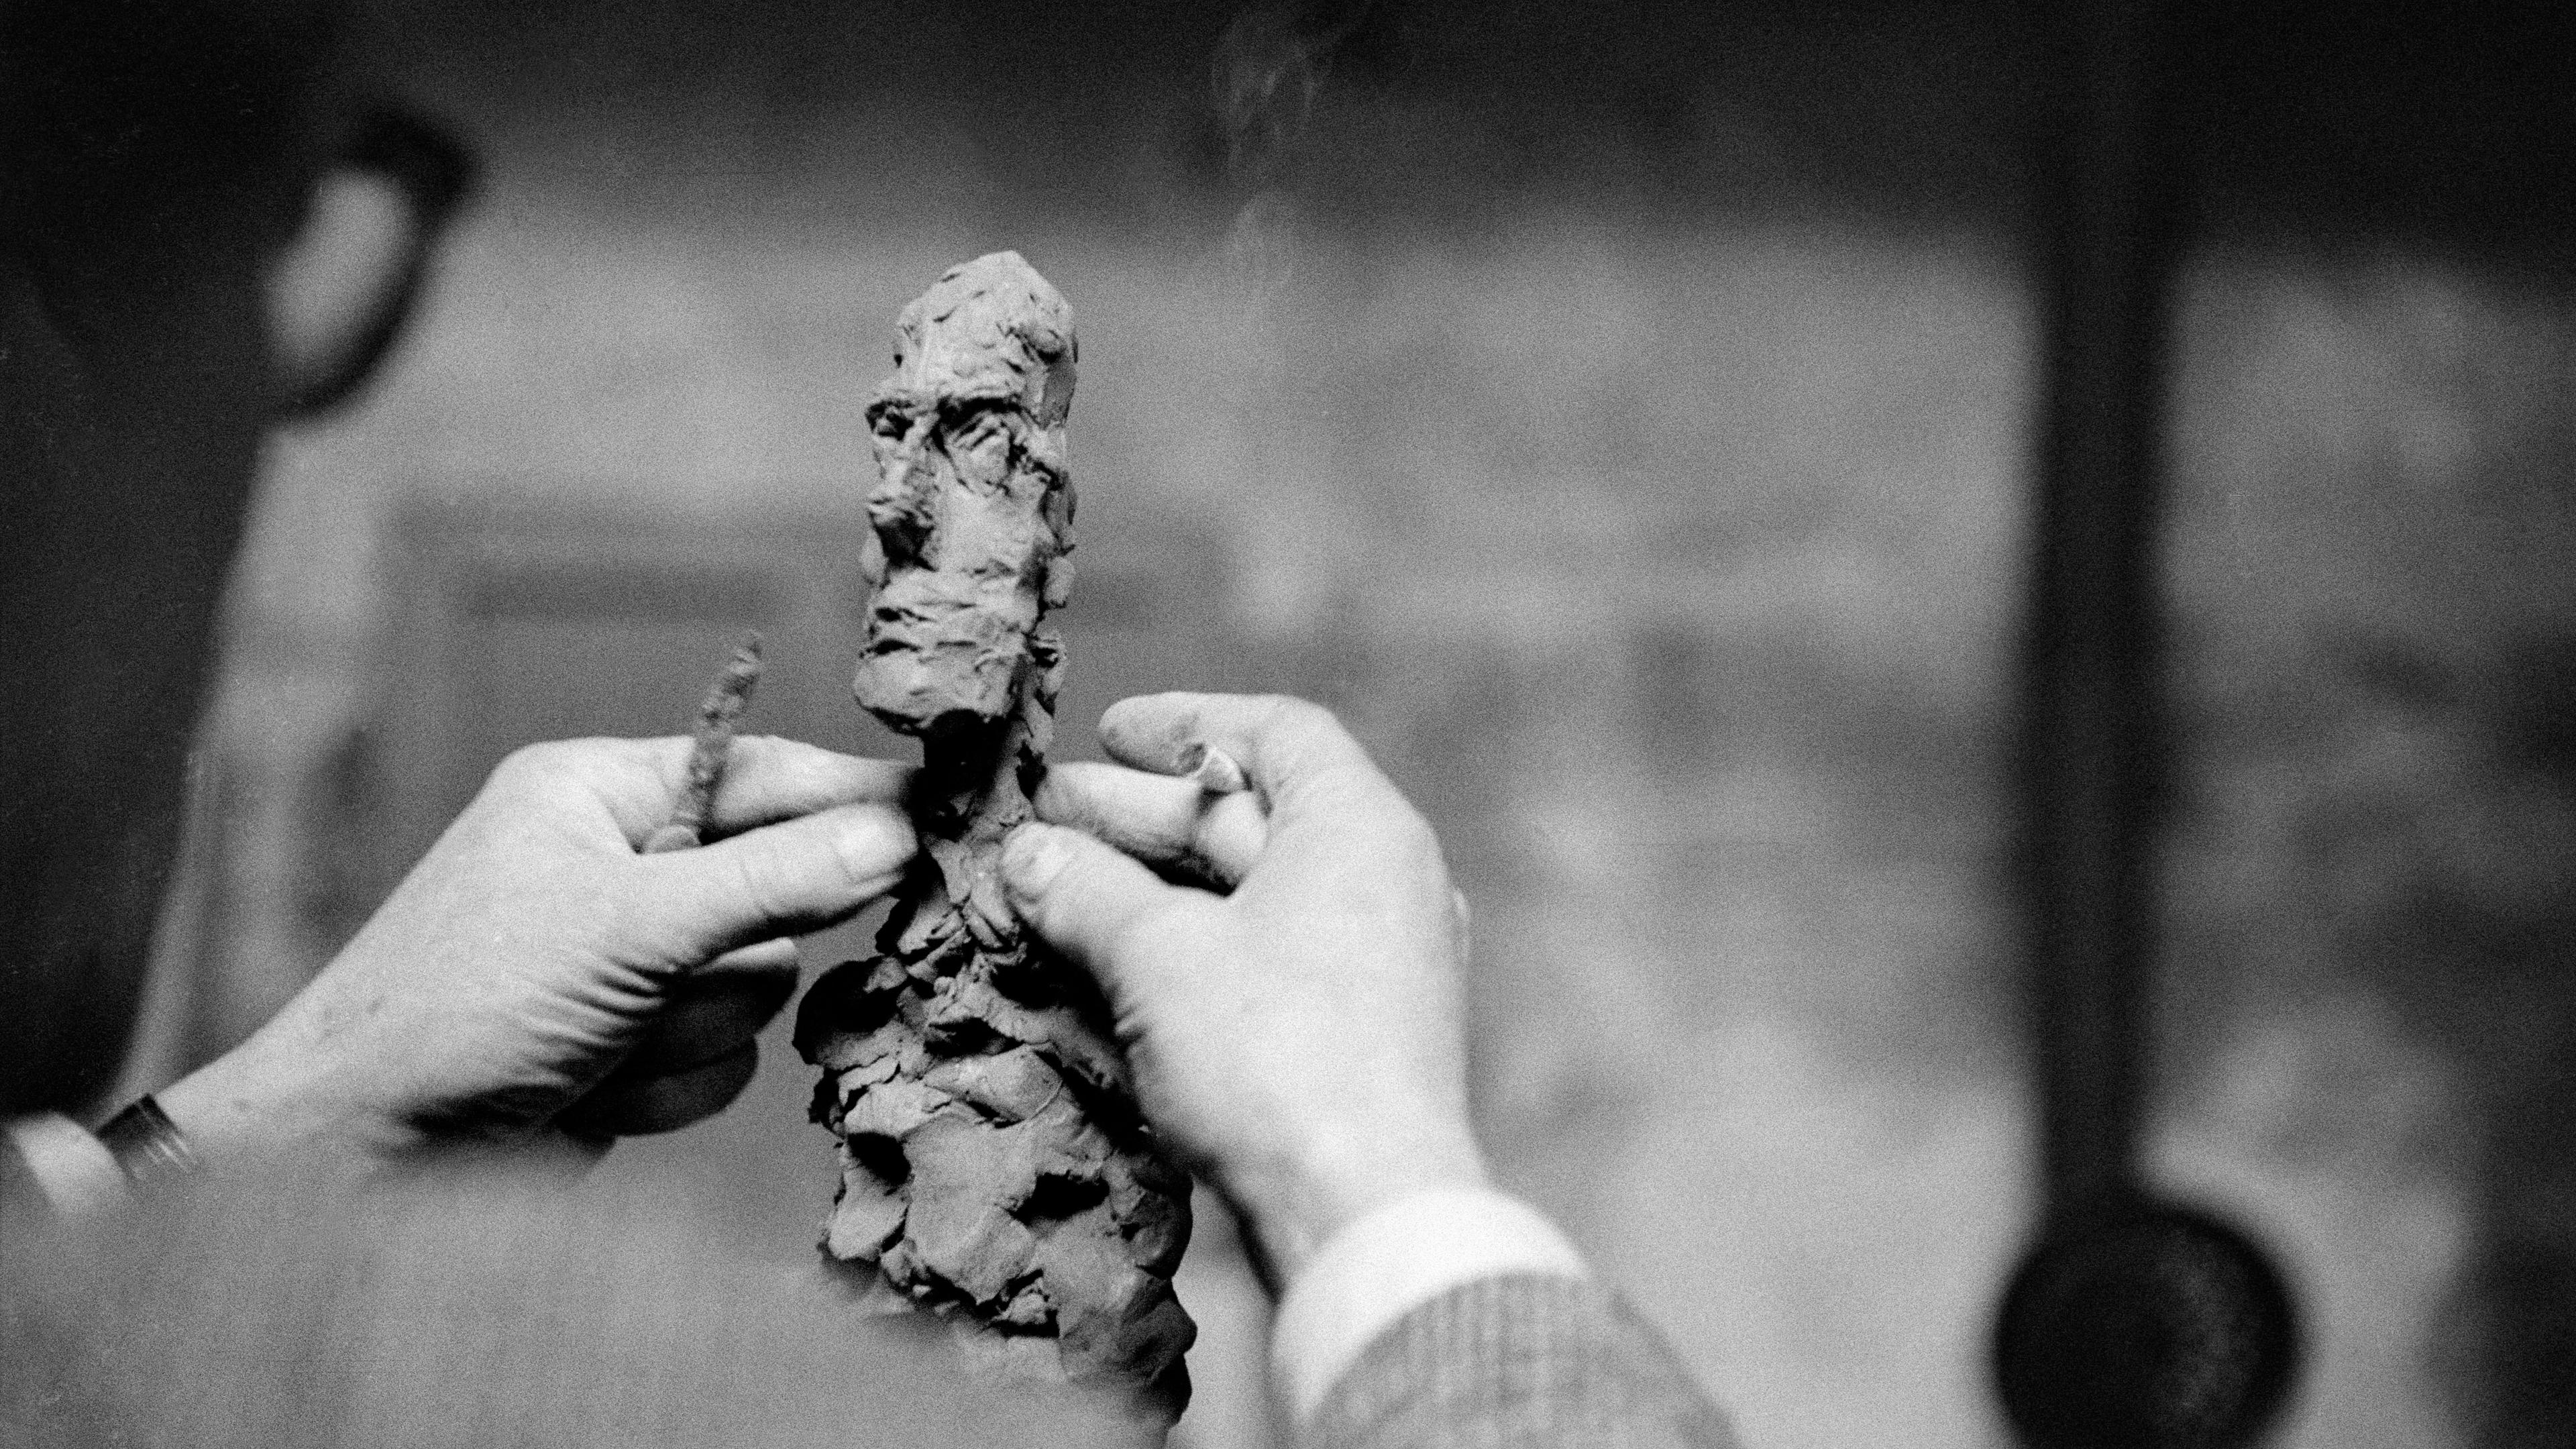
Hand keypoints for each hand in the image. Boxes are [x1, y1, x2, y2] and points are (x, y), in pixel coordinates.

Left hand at [159, 735, 914, 1168]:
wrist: (361, 1158)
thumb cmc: (460, 1005)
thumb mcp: (630, 925)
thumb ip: (772, 879)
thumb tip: (896, 835)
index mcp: (599, 795)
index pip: (764, 776)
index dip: (851, 799)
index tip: (939, 816)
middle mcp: (619, 870)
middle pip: (776, 896)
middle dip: (726, 957)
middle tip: (675, 972)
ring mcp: (628, 967)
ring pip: (757, 990)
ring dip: (691, 1030)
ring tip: (605, 1042)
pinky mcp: (632, 1048)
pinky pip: (725, 1063)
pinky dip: (670, 1086)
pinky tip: (597, 1091)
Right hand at [999, 693, 1486, 1286]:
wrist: (1362, 1213)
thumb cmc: (1277, 1058)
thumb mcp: (1160, 956)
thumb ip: (1087, 891)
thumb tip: (1029, 854)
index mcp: (1361, 828)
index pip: (1276, 733)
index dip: (1184, 724)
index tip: (1108, 732)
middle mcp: (1387, 882)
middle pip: (1254, 816)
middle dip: (1141, 817)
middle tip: (1042, 821)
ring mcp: (1380, 963)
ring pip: (1253, 895)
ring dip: (1154, 888)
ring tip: (1055, 892)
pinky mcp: (1359, 1036)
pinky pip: (1266, 960)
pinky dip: (1191, 950)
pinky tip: (1112, 968)